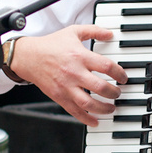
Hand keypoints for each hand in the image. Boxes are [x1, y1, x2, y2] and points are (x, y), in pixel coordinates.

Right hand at [10, 25, 127, 125]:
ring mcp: (66, 87)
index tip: (123, 77)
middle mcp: (74, 73)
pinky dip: (86, 119)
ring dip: (104, 108)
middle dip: (114, 92)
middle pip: (101, 87)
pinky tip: (95, 121)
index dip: (119, 73)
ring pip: (89, 103)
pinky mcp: (59, 96)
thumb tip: (110, 34)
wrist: (29, 57)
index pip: (107, 67)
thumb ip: (93, 31)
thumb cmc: (51, 44)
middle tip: (118, 93)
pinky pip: (75, 111)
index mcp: (80, 56)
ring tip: (111, 108)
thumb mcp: (73, 32)